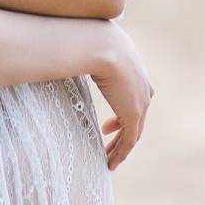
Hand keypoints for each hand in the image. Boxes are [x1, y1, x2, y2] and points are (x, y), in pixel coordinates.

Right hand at [89, 24, 153, 171]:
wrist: (100, 46)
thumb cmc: (86, 41)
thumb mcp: (87, 45)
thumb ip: (80, 53)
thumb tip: (61, 47)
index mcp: (134, 64)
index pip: (135, 93)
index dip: (122, 109)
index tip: (107, 124)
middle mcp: (143, 84)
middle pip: (137, 114)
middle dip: (122, 129)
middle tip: (108, 137)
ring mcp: (141, 100)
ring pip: (134, 131)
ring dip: (121, 147)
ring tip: (108, 158)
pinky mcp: (133, 114)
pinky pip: (129, 140)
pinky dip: (121, 153)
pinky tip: (110, 163)